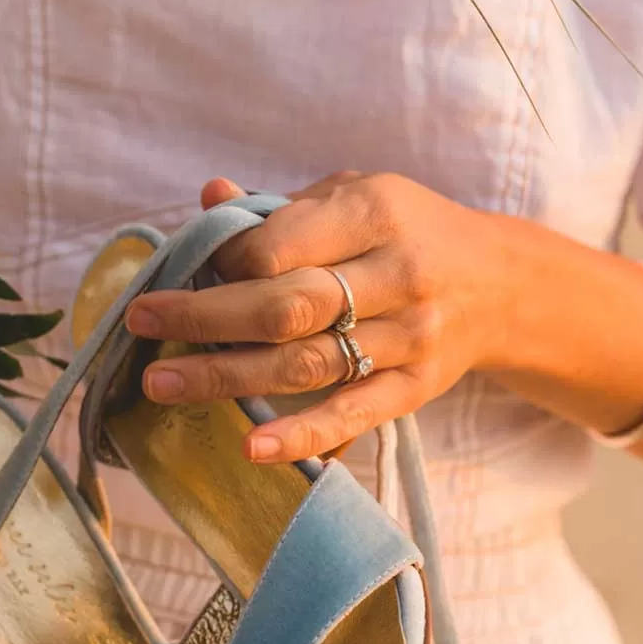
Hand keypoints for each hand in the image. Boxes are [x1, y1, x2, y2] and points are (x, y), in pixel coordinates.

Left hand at [122, 172, 517, 462]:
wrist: (503, 284)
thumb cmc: (408, 230)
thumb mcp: (355, 196)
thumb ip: (283, 206)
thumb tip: (209, 197)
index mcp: (375, 212)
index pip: (281, 245)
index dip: (225, 262)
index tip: (186, 271)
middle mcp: (398, 274)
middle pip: (286, 306)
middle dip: (204, 318)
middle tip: (139, 324)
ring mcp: (410, 337)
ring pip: (308, 364)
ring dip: (227, 378)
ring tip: (162, 383)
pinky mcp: (416, 388)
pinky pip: (353, 415)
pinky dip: (302, 434)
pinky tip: (251, 447)